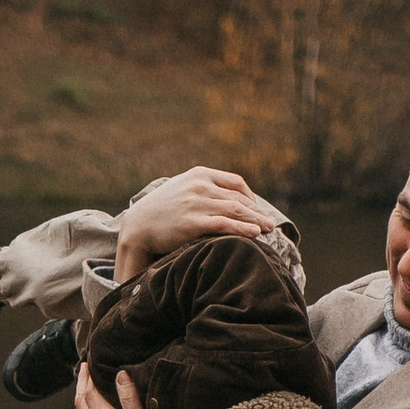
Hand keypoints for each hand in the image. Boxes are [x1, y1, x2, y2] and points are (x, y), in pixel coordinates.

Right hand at [115, 166, 281, 282]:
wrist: (137, 225)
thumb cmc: (161, 211)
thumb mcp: (182, 189)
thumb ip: (202, 189)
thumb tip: (224, 198)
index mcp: (200, 174)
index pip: (235, 183)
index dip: (251, 198)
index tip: (258, 211)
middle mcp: (200, 185)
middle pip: (238, 198)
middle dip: (257, 212)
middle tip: (272, 224)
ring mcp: (196, 202)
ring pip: (235, 210)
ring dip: (255, 221)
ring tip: (269, 230)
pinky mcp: (192, 221)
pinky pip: (224, 224)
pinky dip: (242, 228)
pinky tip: (254, 234)